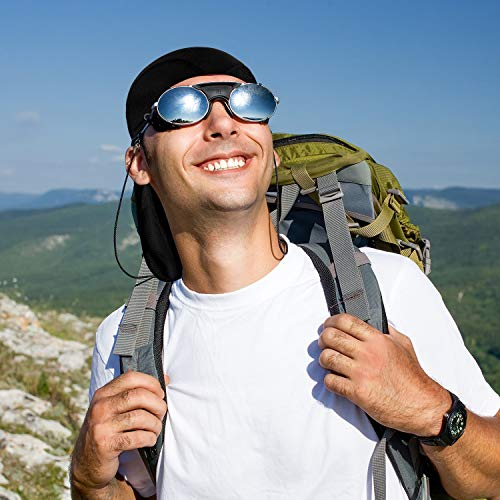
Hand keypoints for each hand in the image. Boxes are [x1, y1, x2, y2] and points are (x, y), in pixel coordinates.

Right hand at [71, 371, 167, 492]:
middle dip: (157, 404)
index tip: (160, 394)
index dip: (151, 383)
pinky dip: (149, 438)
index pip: (131, 377)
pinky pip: (137, 437)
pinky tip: (149, 440)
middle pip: (138, 396)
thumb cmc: (108, 430)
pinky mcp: (105, 445)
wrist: (87, 463)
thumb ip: (136, 392)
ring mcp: (101, 426)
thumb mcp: (115, 408)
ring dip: (155, 424)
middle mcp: (100, 407)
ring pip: (140, 417)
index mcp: (103, 393)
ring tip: (156, 429)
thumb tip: (165, 379)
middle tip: (161, 413)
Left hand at [318, 313, 449, 435]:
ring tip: (329, 363)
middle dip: (323, 340)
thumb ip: (388, 331)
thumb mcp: (404, 345)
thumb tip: (378, 323)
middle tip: (324, 345)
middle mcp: (368, 353)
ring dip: (324, 360)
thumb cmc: (413, 377)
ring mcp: (362, 373)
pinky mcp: (357, 393)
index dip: (331, 322)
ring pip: (327, 358)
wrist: (423, 406)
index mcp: (378, 340)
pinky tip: (336, 381)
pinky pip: (330, 381)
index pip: (345, 321)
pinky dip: (329, 380)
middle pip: (331, 336)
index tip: (327, 326)